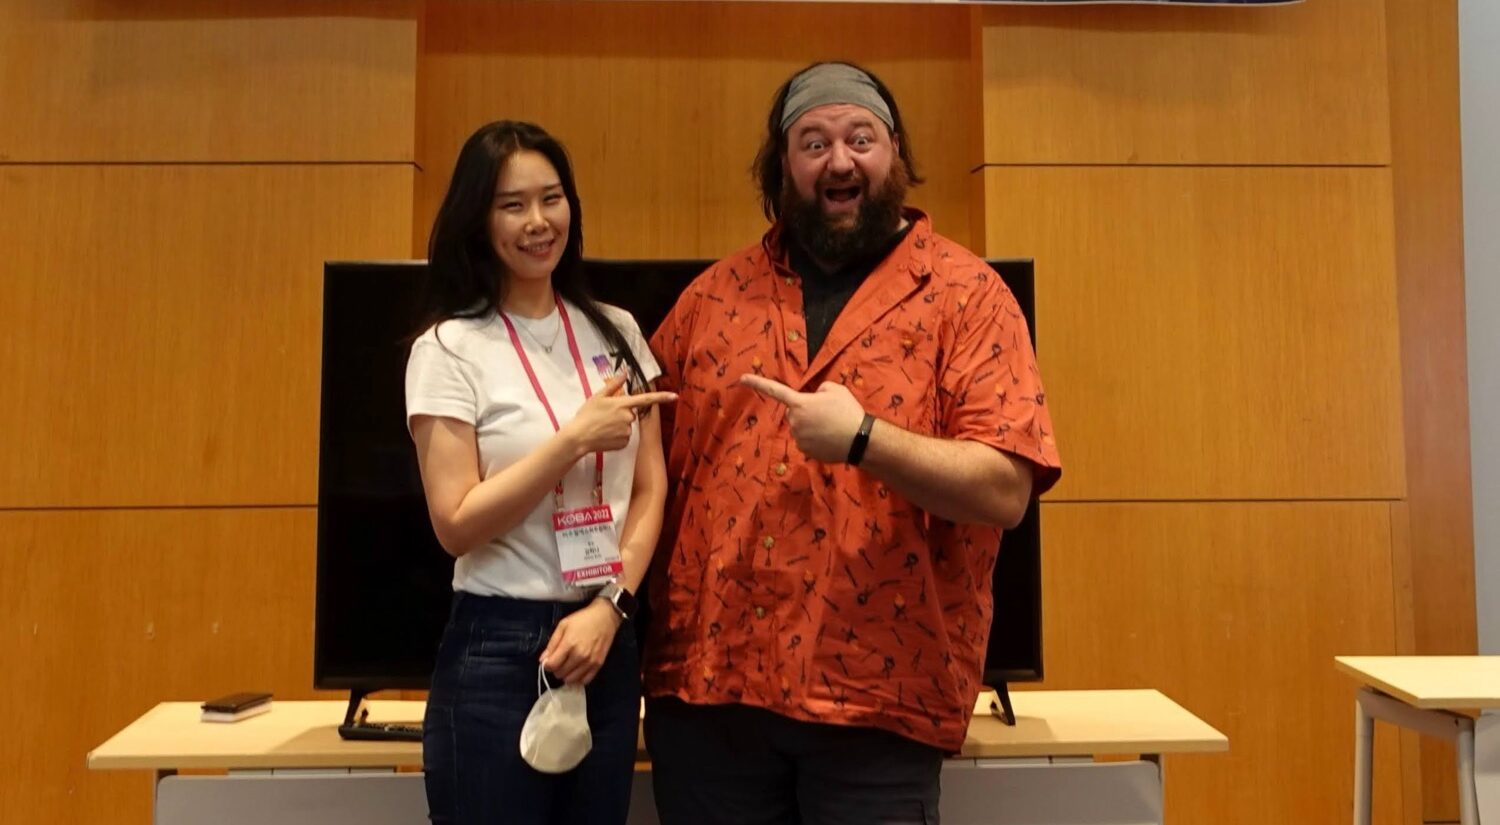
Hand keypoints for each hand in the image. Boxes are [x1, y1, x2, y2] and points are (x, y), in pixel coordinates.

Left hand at [540, 600, 621, 685]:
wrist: (605, 617)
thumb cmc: (583, 619)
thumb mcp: (563, 625)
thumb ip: (552, 643)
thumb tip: (543, 660)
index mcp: (569, 644)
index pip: (552, 665)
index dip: (547, 664)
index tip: (548, 660)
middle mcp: (580, 656)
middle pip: (560, 674)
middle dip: (556, 669)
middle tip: (559, 660)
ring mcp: (590, 662)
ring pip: (571, 680)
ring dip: (566, 675)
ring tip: (568, 666)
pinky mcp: (598, 665)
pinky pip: (585, 680)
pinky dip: (578, 678)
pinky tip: (577, 670)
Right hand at [561, 372, 676, 455]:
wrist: (578, 437)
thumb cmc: (586, 415)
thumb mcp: (598, 396)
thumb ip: (614, 384)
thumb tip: (626, 372)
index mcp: (623, 404)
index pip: (646, 399)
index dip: (662, 397)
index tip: (675, 396)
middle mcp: (628, 418)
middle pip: (631, 414)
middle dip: (622, 414)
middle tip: (605, 416)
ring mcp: (627, 432)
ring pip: (627, 426)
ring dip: (618, 426)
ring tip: (603, 427)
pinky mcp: (624, 443)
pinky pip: (624, 437)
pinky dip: (616, 437)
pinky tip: (605, 436)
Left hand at [738, 375, 866, 463]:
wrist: (859, 440)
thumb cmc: (847, 411)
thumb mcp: (835, 389)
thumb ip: (819, 389)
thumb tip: (814, 398)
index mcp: (799, 403)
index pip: (774, 390)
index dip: (757, 383)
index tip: (741, 379)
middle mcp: (794, 421)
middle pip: (793, 412)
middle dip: (805, 411)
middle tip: (826, 413)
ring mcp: (798, 438)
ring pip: (800, 427)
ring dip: (811, 426)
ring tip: (831, 426)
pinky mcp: (805, 451)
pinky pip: (806, 441)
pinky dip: (816, 439)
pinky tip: (830, 438)